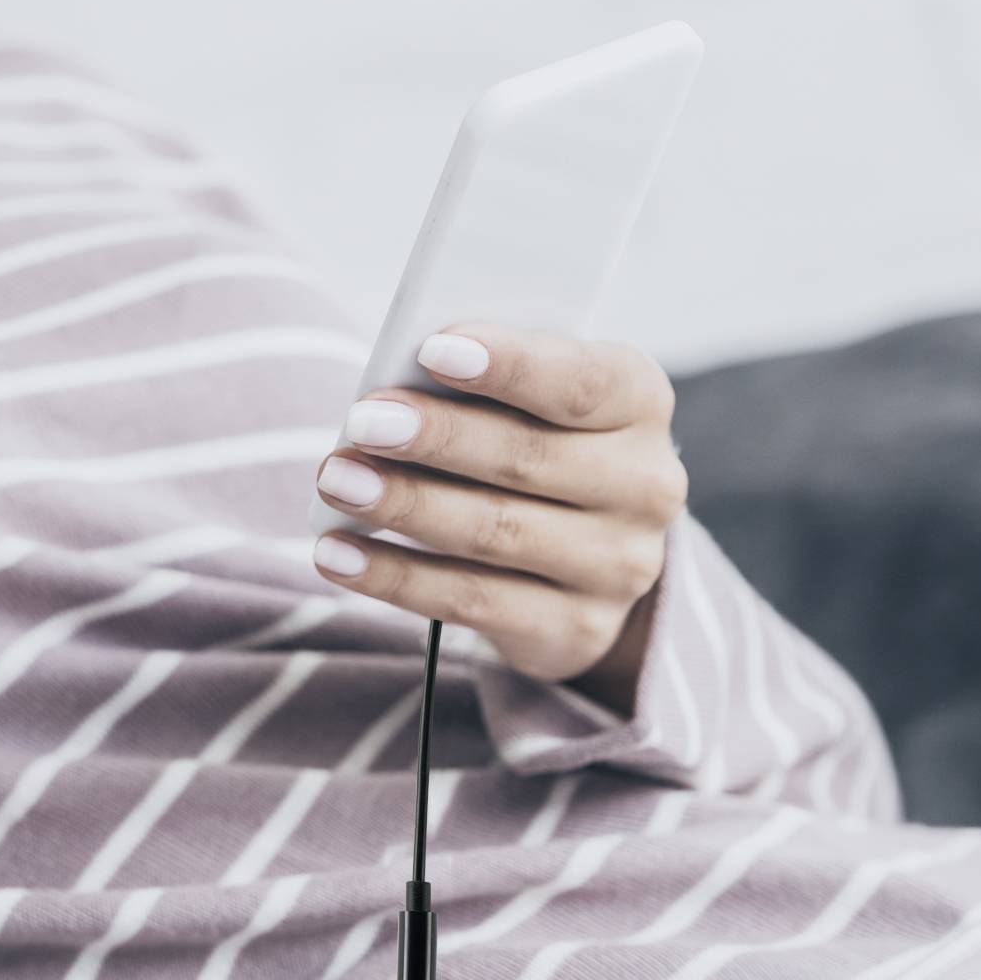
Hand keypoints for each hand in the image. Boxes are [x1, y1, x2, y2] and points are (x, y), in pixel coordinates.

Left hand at [308, 321, 687, 714]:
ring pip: (495, 532)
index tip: (431, 350)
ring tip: (336, 480)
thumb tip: (392, 391)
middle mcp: (645, 486)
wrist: (584, 557)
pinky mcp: (575, 629)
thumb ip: (483, 386)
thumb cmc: (532, 442)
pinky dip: (394, 576)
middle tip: (361, 422)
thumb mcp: (529, 399)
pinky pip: (471, 601)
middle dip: (436, 438)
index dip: (510, 365)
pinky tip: (336, 553)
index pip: (581, 381)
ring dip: (405, 505)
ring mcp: (618, 566)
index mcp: (640, 402)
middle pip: (528, 458)